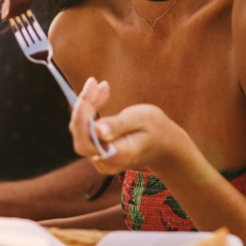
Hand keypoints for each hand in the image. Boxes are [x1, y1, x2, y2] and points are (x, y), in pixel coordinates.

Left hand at [70, 77, 195, 175]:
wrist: (164, 145)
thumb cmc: (156, 129)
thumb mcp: (142, 119)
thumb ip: (119, 125)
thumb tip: (97, 130)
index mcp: (118, 155)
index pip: (86, 141)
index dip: (81, 116)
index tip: (89, 89)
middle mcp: (106, 162)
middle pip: (81, 136)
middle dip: (84, 106)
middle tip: (94, 83)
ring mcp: (101, 160)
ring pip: (82, 132)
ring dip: (87, 106)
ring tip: (101, 87)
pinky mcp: (99, 153)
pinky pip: (86, 132)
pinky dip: (89, 112)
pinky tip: (100, 97)